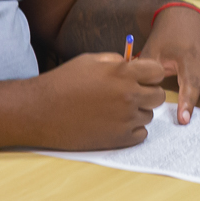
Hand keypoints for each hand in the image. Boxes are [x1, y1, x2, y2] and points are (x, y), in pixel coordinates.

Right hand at [33, 53, 166, 148]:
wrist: (41, 111)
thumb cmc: (62, 83)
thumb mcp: (89, 60)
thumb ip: (115, 61)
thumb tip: (132, 65)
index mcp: (122, 73)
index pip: (158, 72)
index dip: (149, 74)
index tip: (140, 78)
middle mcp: (128, 95)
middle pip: (158, 96)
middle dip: (147, 94)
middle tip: (130, 95)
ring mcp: (125, 119)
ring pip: (149, 116)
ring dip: (137, 112)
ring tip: (114, 110)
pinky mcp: (119, 139)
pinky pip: (141, 134)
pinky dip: (131, 130)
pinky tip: (114, 124)